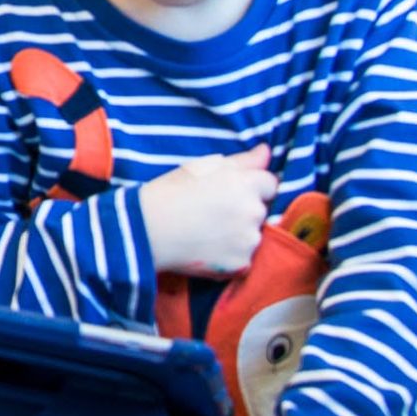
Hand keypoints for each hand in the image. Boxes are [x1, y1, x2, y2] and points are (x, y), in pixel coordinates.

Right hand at [139, 145, 276, 276]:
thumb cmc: (170, 192)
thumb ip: (242, 160)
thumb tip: (266, 151)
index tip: (227, 194)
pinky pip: (243, 260)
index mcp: (246, 182)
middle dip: (245, 211)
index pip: (270, 184)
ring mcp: (248, 240)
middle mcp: (253, 211)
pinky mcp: (240, 264)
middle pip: (261, 211)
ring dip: (239, 236)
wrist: (146, 230)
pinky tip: (207, 249)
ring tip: (208, 233)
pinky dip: (230, 257)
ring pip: (253, 236)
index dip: (249, 187)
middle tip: (213, 214)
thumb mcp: (203, 166)